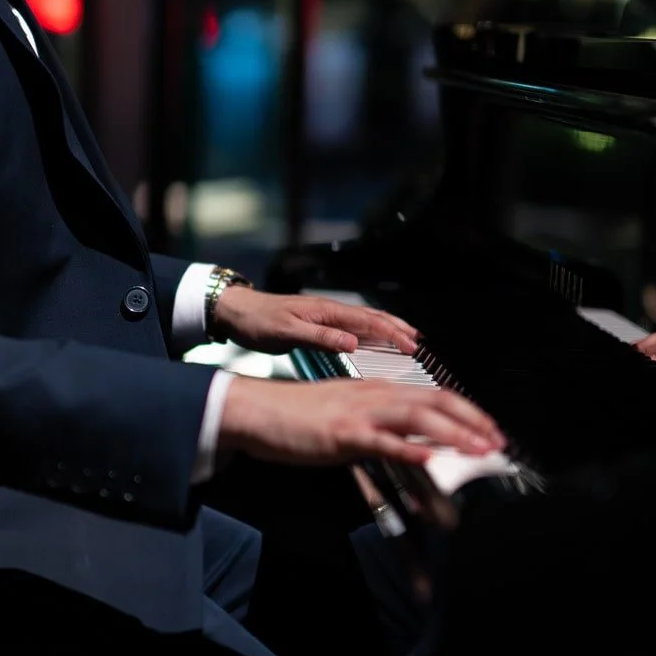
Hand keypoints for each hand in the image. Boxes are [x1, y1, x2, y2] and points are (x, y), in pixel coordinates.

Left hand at [213, 285, 417, 358]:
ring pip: (363, 321)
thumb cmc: (257, 321)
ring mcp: (324, 315)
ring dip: (386, 328)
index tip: (412, 345)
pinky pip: (351, 326)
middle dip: (397, 328)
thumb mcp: (287, 333)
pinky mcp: (317, 322)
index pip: (368, 321)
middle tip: (419, 341)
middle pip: (371, 317)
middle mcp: (328, 310)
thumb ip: (321, 337)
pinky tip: (372, 340)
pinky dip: (368, 332)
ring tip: (405, 337)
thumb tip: (352, 342)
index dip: (392, 333)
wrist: (236, 311)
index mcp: (325, 311)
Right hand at [218, 374, 502, 468]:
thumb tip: (404, 441)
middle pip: (434, 401)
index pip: (431, 394)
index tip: (488, 429)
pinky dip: (410, 450)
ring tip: (480, 450)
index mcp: (374, 390)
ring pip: (418, 417)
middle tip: (498, 442)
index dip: (465, 411)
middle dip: (472, 422)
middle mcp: (372, 396)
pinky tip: (431, 460)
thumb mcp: (341, 413)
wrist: (253, 410)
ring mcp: (358, 414)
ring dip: (454, 434)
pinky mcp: (341, 435)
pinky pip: (383, 442)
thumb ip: (374, 424)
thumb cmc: (293, 416)